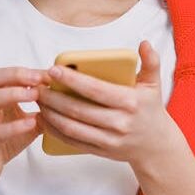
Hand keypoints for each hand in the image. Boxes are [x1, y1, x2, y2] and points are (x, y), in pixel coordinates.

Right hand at [0, 67, 45, 189]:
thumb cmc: (4, 141)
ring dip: (13, 94)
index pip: (6, 74)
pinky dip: (14, 126)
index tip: (48, 73)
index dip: (26, 71)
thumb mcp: (27, 122)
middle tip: (39, 79)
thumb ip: (42, 110)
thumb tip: (66, 99)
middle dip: (17, 75)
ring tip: (35, 95)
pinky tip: (31, 123)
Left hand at [37, 41, 188, 166]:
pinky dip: (55, 131)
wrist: (156, 146)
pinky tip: (45, 120)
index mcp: (130, 102)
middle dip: (54, 98)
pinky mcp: (101, 151)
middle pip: (78, 109)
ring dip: (51, 115)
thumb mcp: (154, 85)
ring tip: (39, 102)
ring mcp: (109, 140)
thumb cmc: (150, 110)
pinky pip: (73, 142)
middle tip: (38, 87)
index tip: (53, 70)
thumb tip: (144, 43)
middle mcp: (119, 123)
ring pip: (72, 127)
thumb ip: (150, 62)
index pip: (95, 89)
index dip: (72, 80)